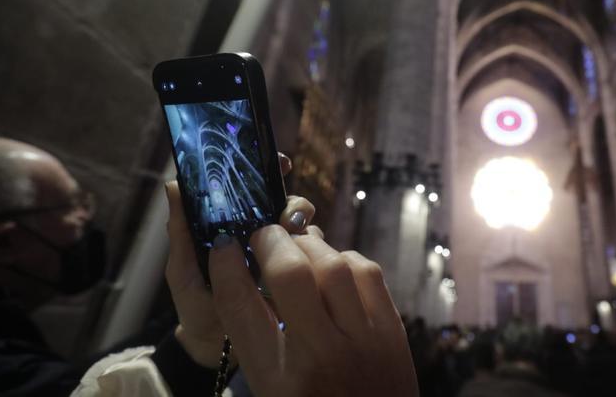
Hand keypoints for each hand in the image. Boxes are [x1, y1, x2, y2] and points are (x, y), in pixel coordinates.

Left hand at [164, 153, 315, 367]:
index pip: (253, 189)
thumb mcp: (181, 269)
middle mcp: (259, 234)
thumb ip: (181, 230)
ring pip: (302, 225)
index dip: (267, 170)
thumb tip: (172, 184)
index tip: (279, 163)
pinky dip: (312, 249)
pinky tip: (306, 257)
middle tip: (287, 216)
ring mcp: (279, 254)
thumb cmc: (194, 305)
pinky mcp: (295, 274)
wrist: (212, 348)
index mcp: (233, 226)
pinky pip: (312, 252)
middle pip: (285, 203)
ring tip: (294, 236)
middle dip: (292, 201)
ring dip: (301, 225)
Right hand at [207, 223, 418, 395]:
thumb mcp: (272, 385)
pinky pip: (368, 273)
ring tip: (295, 245)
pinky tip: (332, 264)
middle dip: (270, 241)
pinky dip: (345, 259)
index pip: (241, 307)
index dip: (225, 267)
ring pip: (334, 264)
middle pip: (290, 274)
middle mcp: (320, 356)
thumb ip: (257, 334)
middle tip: (261, 235)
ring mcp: (363, 341)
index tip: (222, 245)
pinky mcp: (394, 331)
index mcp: (277, 380)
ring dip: (309, 245)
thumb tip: (246, 269)